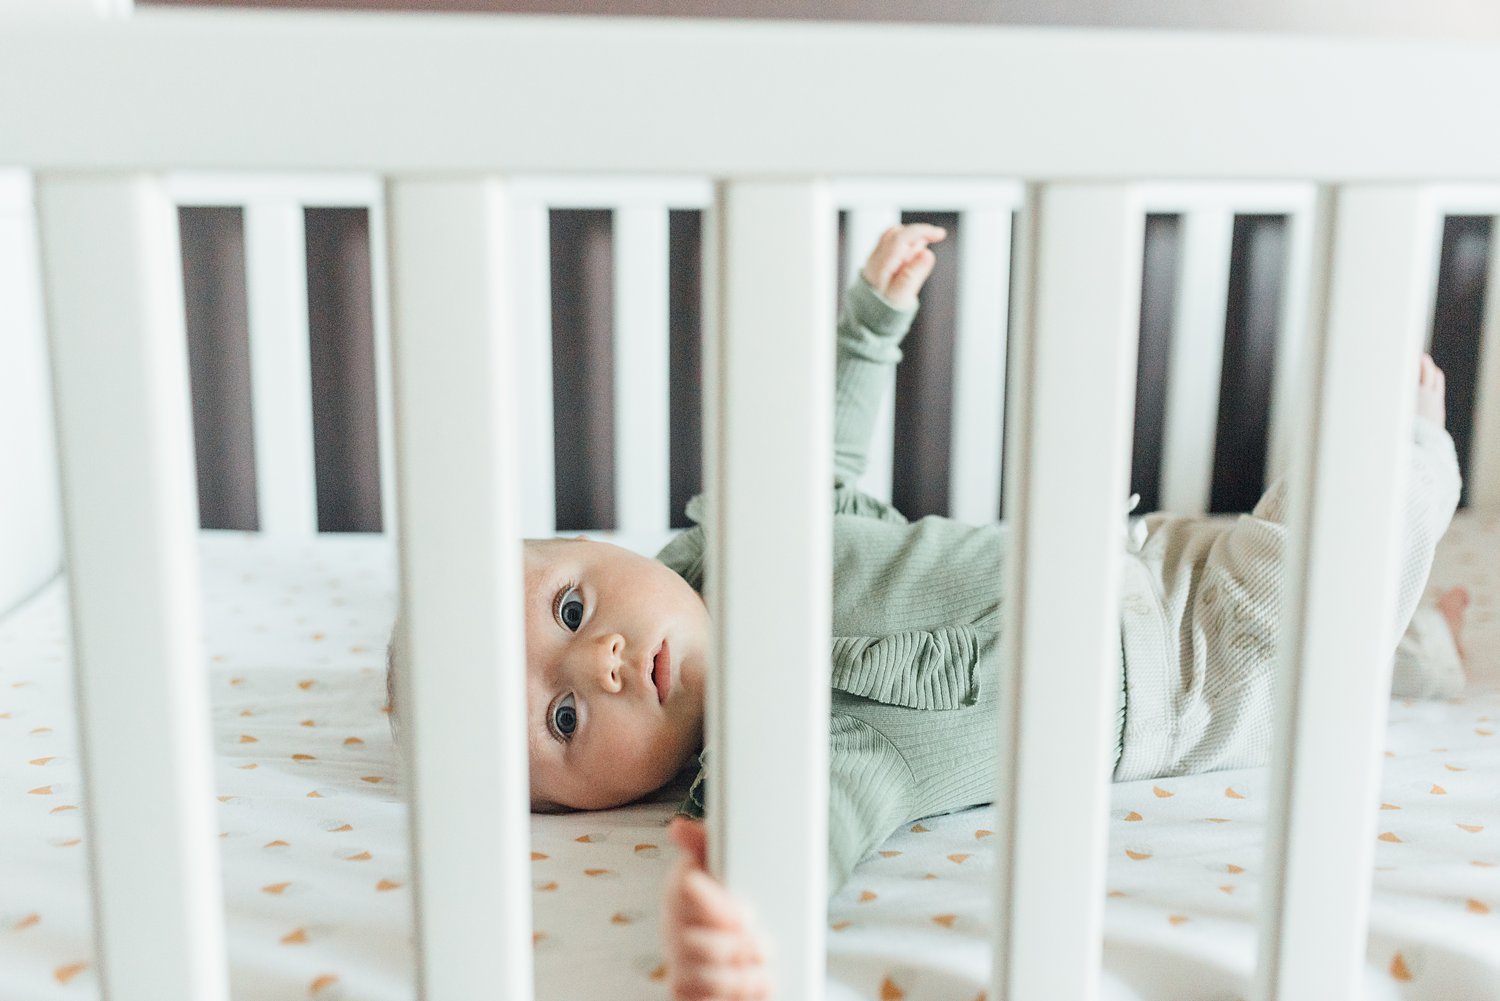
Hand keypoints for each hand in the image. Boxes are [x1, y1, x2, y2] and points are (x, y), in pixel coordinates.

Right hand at [662, 816, 771, 1000]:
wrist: (731, 933)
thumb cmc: (727, 892)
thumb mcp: (721, 860)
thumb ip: (706, 841)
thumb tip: (678, 828)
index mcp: (679, 893)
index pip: (684, 895)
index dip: (718, 907)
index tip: (745, 914)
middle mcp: (673, 931)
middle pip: (699, 945)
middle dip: (738, 948)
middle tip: (763, 945)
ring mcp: (679, 964)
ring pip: (705, 979)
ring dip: (741, 978)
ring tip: (762, 971)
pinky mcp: (687, 991)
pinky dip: (735, 999)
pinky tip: (753, 987)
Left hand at [860, 223, 946, 308]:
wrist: (867, 320)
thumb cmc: (885, 310)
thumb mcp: (901, 296)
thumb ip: (913, 274)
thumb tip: (927, 253)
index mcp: (881, 265)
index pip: (902, 237)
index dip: (922, 231)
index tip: (940, 234)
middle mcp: (875, 258)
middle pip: (898, 233)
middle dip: (918, 235)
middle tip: (931, 248)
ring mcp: (875, 258)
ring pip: (895, 237)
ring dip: (912, 242)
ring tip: (916, 265)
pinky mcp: (878, 261)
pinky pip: (893, 245)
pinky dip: (906, 247)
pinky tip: (911, 260)